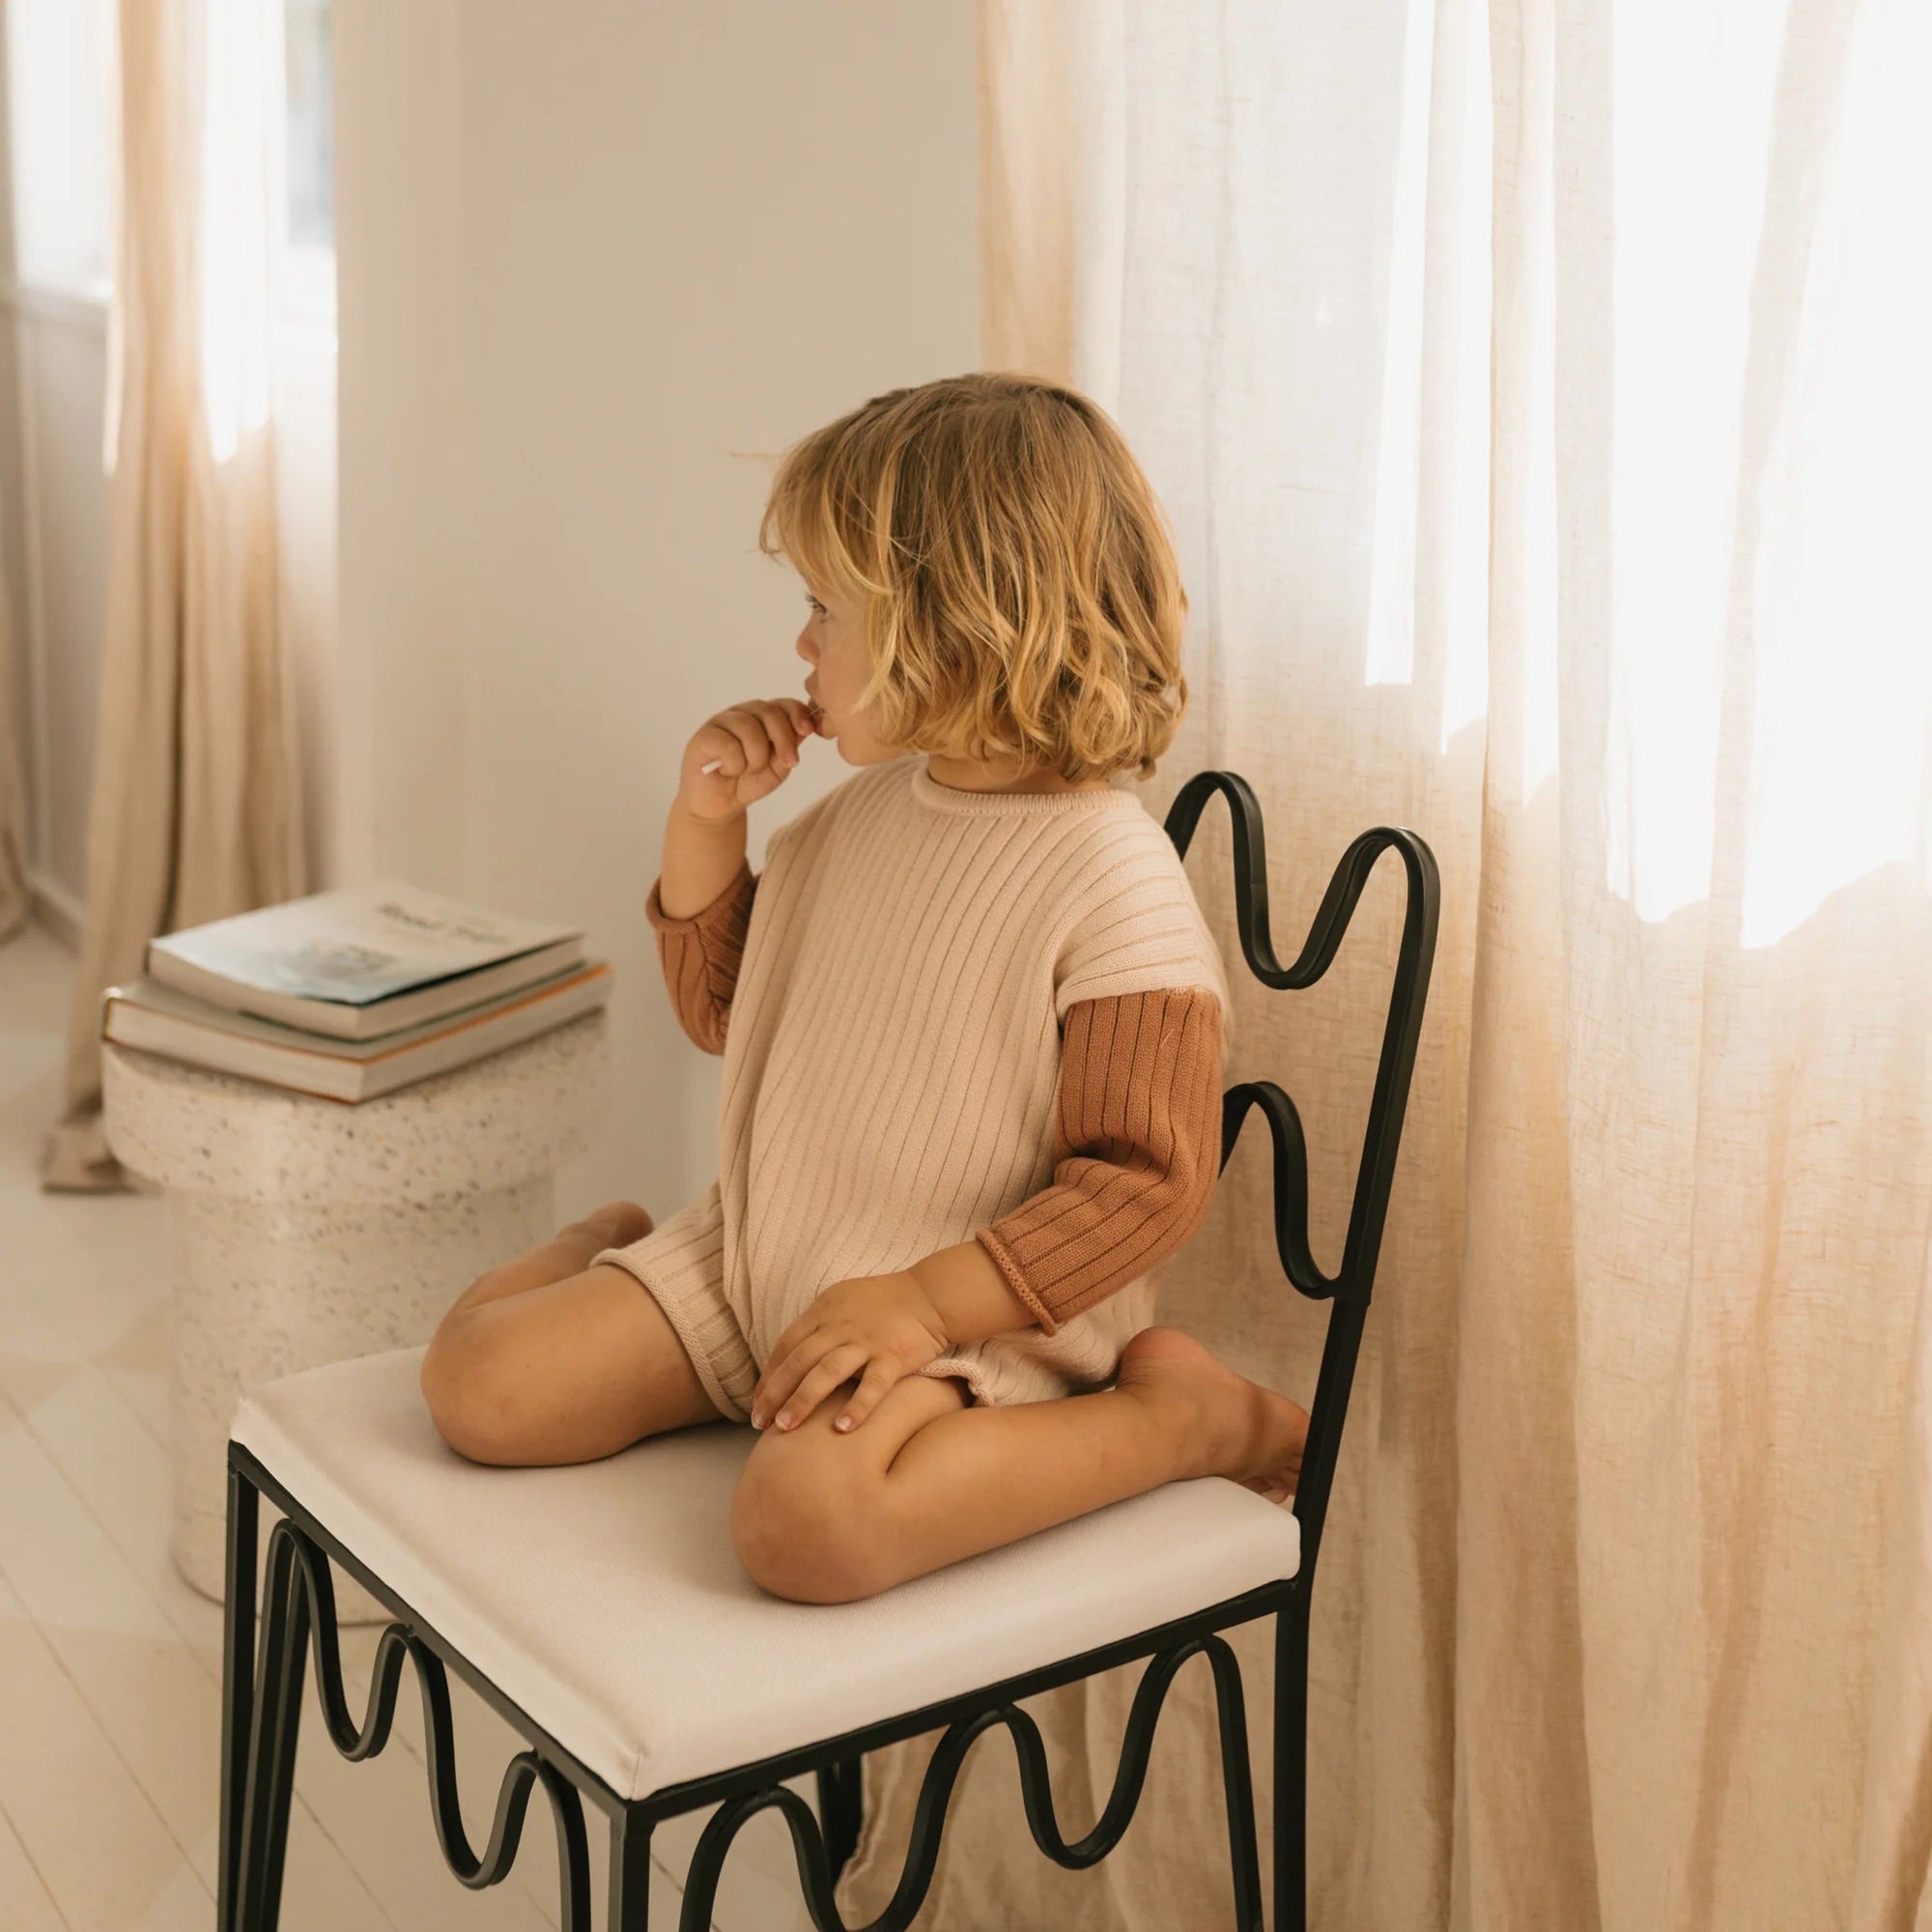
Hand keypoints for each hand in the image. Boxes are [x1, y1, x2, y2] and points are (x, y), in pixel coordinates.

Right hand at [677, 695, 822, 822]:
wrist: (720, 805)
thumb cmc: (749, 782)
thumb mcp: (779, 766)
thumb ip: (791, 746)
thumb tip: (809, 726)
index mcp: (761, 717)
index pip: (783, 704)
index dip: (797, 714)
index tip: (806, 731)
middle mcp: (742, 714)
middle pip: (769, 712)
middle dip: (784, 740)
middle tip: (787, 763)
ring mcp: (720, 723)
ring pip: (750, 729)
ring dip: (756, 759)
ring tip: (747, 771)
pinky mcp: (703, 737)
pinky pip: (728, 746)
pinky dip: (734, 765)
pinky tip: (727, 771)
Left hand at [750, 1272, 951, 1434]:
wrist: (931, 1294)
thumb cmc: (886, 1300)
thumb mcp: (843, 1299)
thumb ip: (820, 1323)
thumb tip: (794, 1354)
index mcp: (825, 1311)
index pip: (786, 1344)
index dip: (769, 1374)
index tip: (757, 1401)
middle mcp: (841, 1326)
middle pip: (799, 1360)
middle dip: (775, 1392)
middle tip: (760, 1422)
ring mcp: (867, 1341)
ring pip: (826, 1372)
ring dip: (803, 1400)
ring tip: (786, 1427)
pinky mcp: (893, 1356)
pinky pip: (873, 1384)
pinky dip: (857, 1406)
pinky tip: (841, 1428)